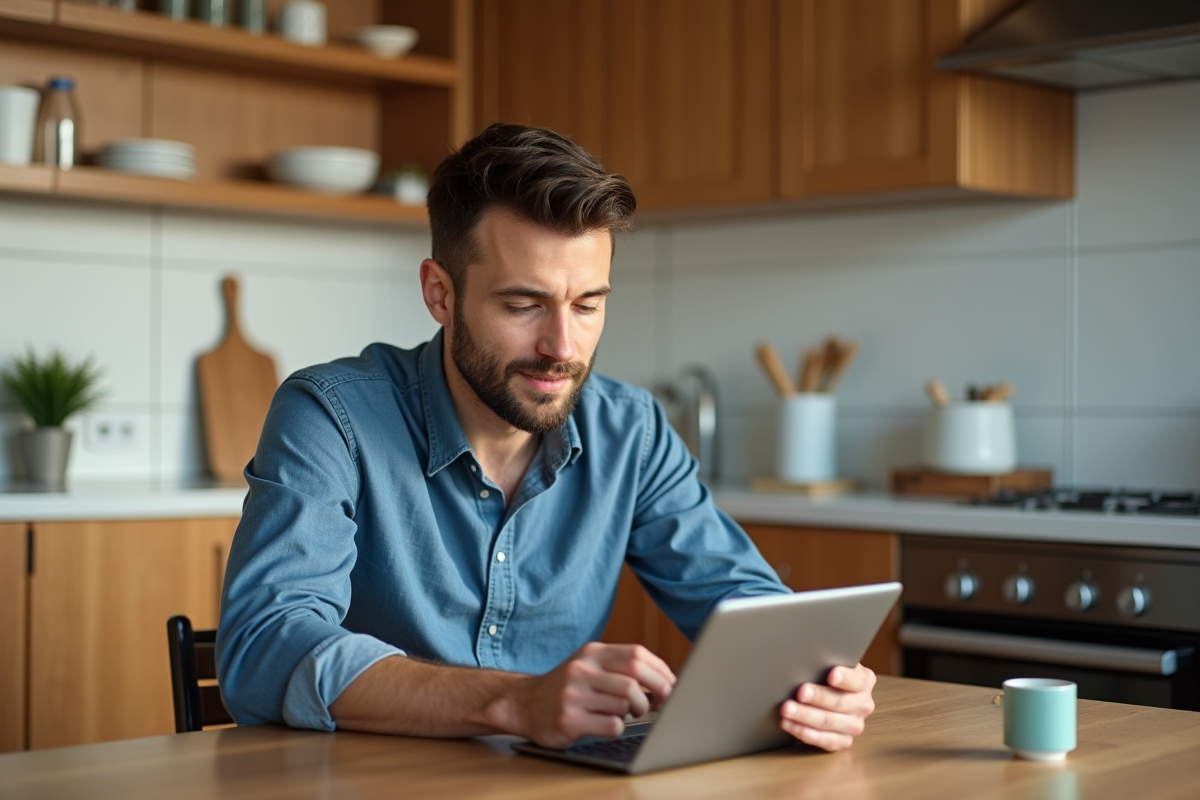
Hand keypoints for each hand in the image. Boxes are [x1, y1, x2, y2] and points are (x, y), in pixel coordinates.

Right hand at [499, 642, 675, 748]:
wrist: (524, 703)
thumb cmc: (567, 687)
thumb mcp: (589, 665)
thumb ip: (621, 666)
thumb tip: (666, 679)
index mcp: (592, 652)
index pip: (637, 654)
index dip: (661, 671)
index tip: (672, 685)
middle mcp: (582, 669)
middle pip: (635, 678)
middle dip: (657, 693)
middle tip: (660, 704)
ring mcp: (574, 694)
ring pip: (625, 703)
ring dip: (634, 712)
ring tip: (625, 713)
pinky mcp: (569, 719)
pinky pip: (612, 725)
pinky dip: (618, 728)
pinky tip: (607, 724)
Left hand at [780, 663, 876, 751]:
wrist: (828, 695)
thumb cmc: (824, 674)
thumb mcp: (830, 663)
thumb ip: (825, 661)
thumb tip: (806, 657)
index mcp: (864, 681)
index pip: (857, 680)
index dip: (845, 678)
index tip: (832, 675)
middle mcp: (863, 704)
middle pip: (840, 702)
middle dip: (818, 697)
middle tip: (800, 692)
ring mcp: (854, 725)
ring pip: (829, 722)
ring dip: (806, 716)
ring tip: (787, 709)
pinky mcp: (844, 741)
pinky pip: (825, 741)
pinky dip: (805, 733)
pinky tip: (790, 725)